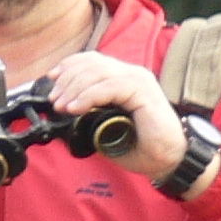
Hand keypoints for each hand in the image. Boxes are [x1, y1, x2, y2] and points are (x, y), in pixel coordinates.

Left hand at [46, 54, 217, 195]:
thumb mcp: (108, 127)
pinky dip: (89, 96)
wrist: (169, 160)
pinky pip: (110, 87)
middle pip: (92, 63)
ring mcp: (138, 81)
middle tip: (54, 100)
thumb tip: (66, 111)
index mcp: (124, 78)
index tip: (51, 79)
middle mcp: (132, 74)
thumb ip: (91, 114)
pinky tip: (75, 108)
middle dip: (67, 79)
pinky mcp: (143, 91)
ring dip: (74, 88)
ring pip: (98, 73)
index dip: (70, 65)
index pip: (93, 60)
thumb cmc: (142, 146)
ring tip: (61, 105)